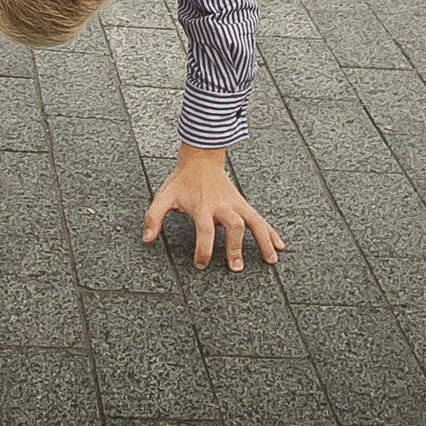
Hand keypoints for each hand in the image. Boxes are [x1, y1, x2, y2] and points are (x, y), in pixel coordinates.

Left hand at [142, 144, 283, 271]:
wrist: (201, 158)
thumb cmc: (182, 181)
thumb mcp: (164, 196)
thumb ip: (154, 217)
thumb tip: (147, 239)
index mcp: (202, 206)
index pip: (204, 230)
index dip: (203, 248)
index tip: (201, 264)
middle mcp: (222, 206)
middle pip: (233, 225)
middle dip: (235, 246)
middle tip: (236, 268)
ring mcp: (235, 204)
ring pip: (254, 222)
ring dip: (263, 241)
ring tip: (271, 261)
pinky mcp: (243, 204)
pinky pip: (260, 219)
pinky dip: (271, 232)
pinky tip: (279, 246)